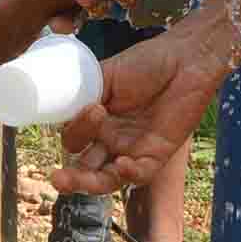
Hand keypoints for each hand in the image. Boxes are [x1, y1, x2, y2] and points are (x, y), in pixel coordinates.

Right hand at [52, 34, 226, 193]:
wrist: (185, 58)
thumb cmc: (147, 63)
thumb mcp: (107, 75)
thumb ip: (84, 94)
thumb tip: (63, 114)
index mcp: (96, 122)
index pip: (75, 141)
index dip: (76, 131)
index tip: (92, 108)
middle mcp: (111, 140)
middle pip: (86, 168)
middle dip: (70, 177)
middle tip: (56, 179)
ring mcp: (133, 149)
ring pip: (107, 178)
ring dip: (90, 183)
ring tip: (73, 181)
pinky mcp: (157, 155)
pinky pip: (139, 174)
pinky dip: (128, 173)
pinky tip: (121, 164)